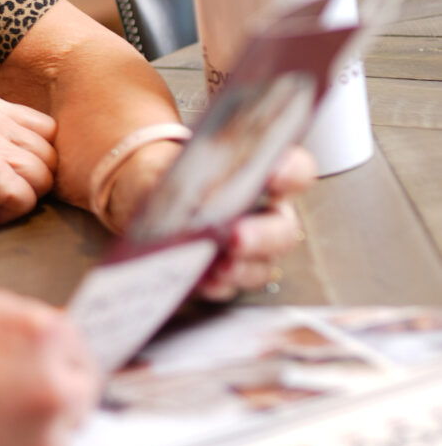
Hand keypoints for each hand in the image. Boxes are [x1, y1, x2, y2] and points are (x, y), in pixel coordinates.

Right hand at [0, 292, 97, 445]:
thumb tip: (26, 325)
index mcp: (33, 333)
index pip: (70, 334)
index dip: (45, 347)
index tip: (33, 358)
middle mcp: (53, 386)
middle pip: (80, 380)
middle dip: (52, 383)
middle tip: (10, 394)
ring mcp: (49, 440)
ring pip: (65, 426)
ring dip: (38, 423)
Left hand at [105, 139, 312, 298]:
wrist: (149, 193)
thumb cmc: (178, 174)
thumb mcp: (181, 160)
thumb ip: (187, 168)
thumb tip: (169, 180)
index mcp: (265, 176)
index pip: (296, 172)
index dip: (292, 173)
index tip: (275, 173)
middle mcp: (266, 214)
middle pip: (283, 230)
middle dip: (264, 235)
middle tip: (238, 236)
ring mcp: (250, 249)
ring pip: (263, 264)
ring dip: (243, 267)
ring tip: (222, 266)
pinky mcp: (226, 274)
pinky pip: (230, 285)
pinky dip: (218, 284)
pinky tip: (206, 280)